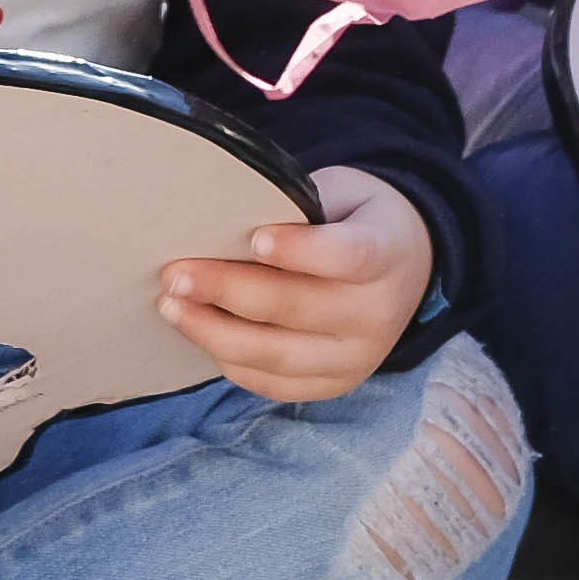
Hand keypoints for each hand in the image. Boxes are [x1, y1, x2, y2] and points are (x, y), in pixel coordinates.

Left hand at [162, 161, 433, 402]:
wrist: (407, 267)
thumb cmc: (354, 221)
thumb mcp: (341, 195)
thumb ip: (296, 209)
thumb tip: (219, 222)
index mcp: (386, 253)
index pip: (346, 255)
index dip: (300, 250)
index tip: (254, 237)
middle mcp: (378, 314)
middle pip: (297, 307)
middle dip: (228, 290)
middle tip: (176, 275)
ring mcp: (358, 357)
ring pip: (278, 355)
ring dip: (215, 332)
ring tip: (171, 307)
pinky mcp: (336, 384)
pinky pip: (275, 384)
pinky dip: (231, 361)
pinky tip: (199, 333)